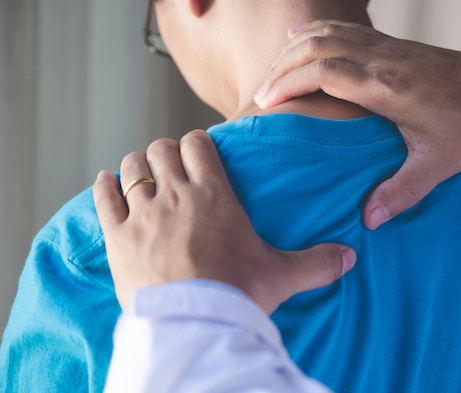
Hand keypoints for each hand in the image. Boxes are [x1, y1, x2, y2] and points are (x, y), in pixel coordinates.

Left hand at [93, 130, 355, 313]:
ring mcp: (143, 214)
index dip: (197, 143)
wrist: (195, 324)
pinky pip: (104, 197)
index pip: (198, 145)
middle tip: (173, 166)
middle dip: (167, 152)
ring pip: (132, 166)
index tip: (199, 152)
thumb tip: (350, 258)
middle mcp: (176, 195)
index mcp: (214, 195)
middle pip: (162, 149)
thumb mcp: (282, 276)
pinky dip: (104, 186)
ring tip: (144, 174)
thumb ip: (317, 263)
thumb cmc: (238, 294)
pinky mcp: (118, 237)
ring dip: (137, 165)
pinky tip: (107, 184)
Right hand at [254, 20, 460, 229]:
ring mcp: (390, 48)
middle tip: (259, 92)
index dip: (288, 82)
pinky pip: (347, 30)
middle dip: (282, 66)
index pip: (325, 72)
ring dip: (296, 47)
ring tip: (271, 70)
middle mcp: (385, 60)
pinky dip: (318, 31)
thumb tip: (368, 219)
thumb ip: (402, 191)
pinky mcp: (396, 46)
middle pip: (318, 47)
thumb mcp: (440, 164)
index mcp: (389, 88)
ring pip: (330, 33)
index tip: (265, 101)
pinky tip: (302, 35)